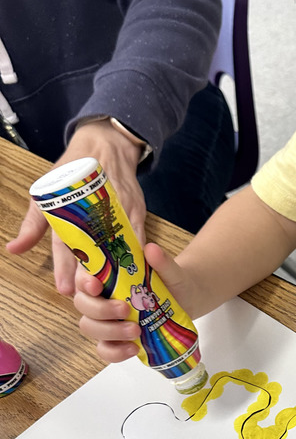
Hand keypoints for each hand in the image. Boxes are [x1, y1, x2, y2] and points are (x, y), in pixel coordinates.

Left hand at [6, 118, 146, 295]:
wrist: (107, 144)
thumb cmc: (74, 170)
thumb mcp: (46, 193)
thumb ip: (33, 225)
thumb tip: (14, 249)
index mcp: (72, 206)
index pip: (67, 241)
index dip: (66, 266)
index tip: (66, 288)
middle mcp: (97, 210)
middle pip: (96, 249)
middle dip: (92, 274)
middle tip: (88, 294)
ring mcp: (120, 212)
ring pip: (119, 247)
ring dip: (117, 271)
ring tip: (111, 293)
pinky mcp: (138, 213)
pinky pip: (138, 242)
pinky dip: (136, 261)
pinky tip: (134, 278)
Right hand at [73, 242, 189, 363]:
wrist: (187, 301)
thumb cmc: (173, 282)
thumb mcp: (171, 271)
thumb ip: (162, 262)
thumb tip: (152, 249)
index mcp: (107, 275)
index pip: (84, 277)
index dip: (84, 282)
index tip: (97, 286)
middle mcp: (102, 297)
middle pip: (83, 304)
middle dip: (100, 309)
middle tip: (125, 310)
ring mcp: (107, 319)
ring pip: (90, 327)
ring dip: (109, 332)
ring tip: (136, 331)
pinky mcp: (116, 338)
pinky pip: (105, 349)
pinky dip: (115, 352)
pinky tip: (133, 349)